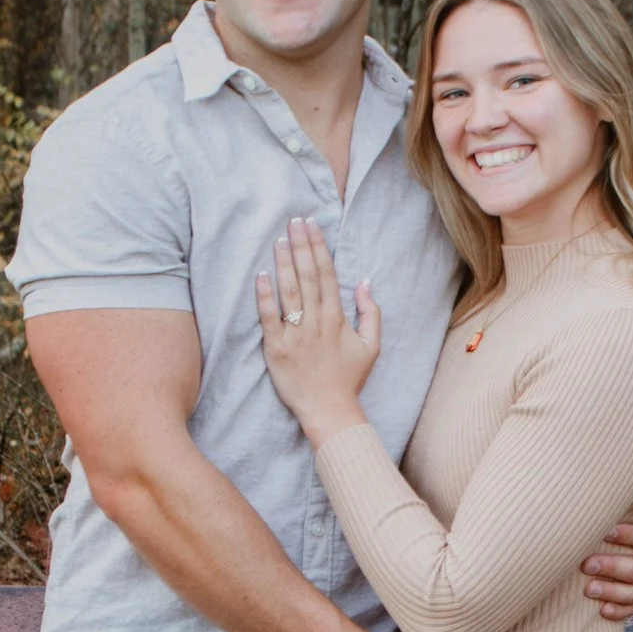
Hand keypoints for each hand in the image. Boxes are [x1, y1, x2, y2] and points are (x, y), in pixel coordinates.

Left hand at [256, 216, 381, 440]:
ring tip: (279, 239)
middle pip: (308, 276)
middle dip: (301, 246)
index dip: (318, 247)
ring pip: (290, 291)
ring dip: (284, 263)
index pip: (326, 274)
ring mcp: (296, 335)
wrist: (330, 410)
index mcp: (337, 318)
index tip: (311, 225)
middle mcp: (317, 322)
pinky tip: (261, 275)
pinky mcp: (276, 349)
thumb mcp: (371, 345)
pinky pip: (269, 318)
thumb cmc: (349, 379)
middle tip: (293, 221)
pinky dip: (265, 296)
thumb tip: (365, 282)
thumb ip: (370, 312)